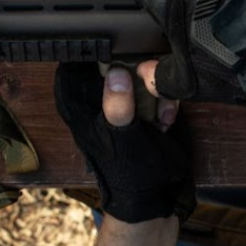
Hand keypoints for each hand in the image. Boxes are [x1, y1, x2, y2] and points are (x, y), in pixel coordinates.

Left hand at [53, 62, 193, 222]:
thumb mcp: (122, 139)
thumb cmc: (129, 172)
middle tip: (152, 89)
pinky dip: (165, 101)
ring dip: (157, 90)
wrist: (157, 194)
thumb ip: (117, 106)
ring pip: (141, 72)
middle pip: (116, 60)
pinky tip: (166, 121)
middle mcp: (99, 98)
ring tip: (162, 116)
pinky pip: (156, 88)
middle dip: (140, 71)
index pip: (79, 61)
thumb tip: (116, 73)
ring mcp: (123, 101)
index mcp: (80, 103)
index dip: (99, 51)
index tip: (122, 53)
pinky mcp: (145, 106)